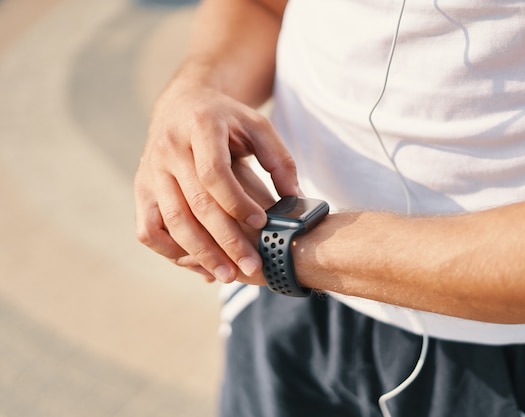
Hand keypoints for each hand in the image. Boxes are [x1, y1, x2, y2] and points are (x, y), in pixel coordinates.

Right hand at [134, 70, 298, 282]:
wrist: (182, 106)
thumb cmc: (226, 120)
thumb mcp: (257, 126)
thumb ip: (279, 159)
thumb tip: (295, 199)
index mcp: (199, 127)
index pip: (213, 173)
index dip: (237, 202)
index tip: (262, 222)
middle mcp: (169, 149)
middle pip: (194, 205)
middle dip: (225, 241)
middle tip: (251, 266)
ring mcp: (151, 171)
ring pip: (171, 222)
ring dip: (200, 254)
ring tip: (227, 276)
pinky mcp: (142, 189)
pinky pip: (148, 229)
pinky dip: (169, 251)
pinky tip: (198, 265)